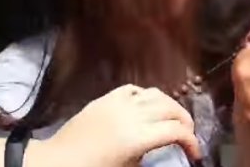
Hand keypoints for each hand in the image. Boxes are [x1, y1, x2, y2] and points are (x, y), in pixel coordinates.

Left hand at [33, 85, 199, 166]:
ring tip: (172, 118)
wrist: (56, 163)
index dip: (192, 142)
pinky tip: (147, 107)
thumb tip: (164, 151)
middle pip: (171, 108)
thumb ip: (148, 156)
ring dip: (169, 105)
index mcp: (137, 137)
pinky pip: (133, 90)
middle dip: (185, 121)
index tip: (194, 153)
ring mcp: (117, 103)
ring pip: (155, 94)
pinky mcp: (105, 99)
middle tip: (188, 135)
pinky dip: (146, 96)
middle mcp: (131, 115)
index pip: (176, 131)